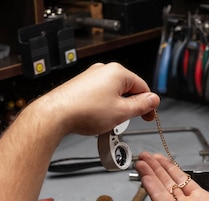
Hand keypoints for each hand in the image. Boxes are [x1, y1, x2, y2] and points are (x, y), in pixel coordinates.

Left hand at [29, 62, 160, 136]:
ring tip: (109, 122)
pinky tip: (98, 119)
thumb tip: (153, 100)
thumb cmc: (84, 111)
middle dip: (130, 106)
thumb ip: (141, 106)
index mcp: (117, 72)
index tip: (149, 116)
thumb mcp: (122, 112)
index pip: (143, 87)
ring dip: (117, 108)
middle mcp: (104, 71)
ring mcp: (91, 77)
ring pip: (113, 94)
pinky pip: (100, 96)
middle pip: (128, 89)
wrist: (56, 114)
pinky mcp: (81, 86)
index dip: (148, 104)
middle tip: (128, 121)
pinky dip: (103, 108)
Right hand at [135, 152, 208, 200]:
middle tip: (145, 157)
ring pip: (163, 193)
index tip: (161, 159)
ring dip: (151, 177)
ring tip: (141, 163)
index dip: (171, 169)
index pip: (183, 181)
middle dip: (156, 169)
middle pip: (169, 185)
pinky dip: (153, 191)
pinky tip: (146, 179)